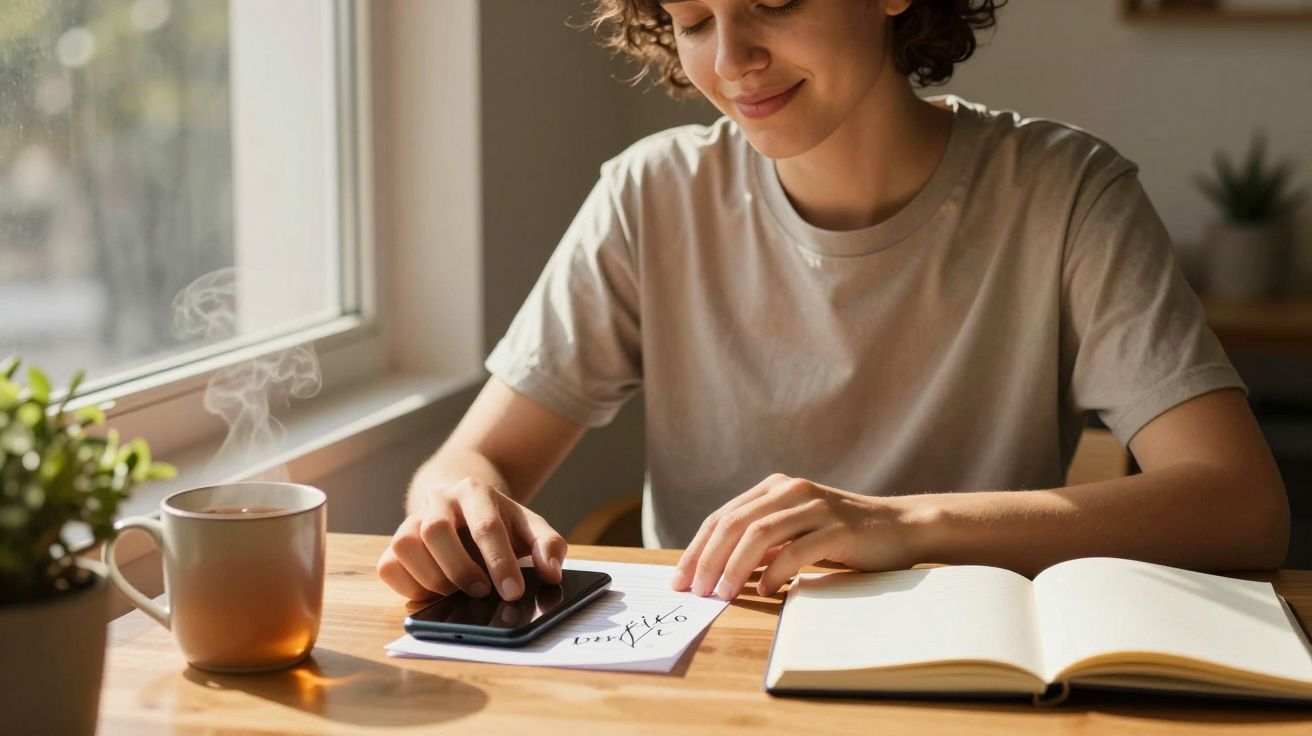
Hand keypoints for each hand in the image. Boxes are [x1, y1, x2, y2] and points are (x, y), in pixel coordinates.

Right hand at [376, 477, 566, 600]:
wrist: (462, 505)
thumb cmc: (498, 522)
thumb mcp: (529, 527)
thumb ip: (548, 546)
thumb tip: (552, 573)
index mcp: (474, 491)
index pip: (485, 526)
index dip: (500, 562)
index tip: (513, 592)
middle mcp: (438, 501)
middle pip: (437, 531)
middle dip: (461, 569)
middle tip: (483, 593)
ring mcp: (411, 520)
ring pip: (406, 546)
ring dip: (432, 578)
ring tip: (457, 592)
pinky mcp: (393, 544)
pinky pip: (388, 566)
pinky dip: (409, 585)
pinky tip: (434, 591)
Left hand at [670, 474, 917, 599]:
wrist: (900, 527)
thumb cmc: (842, 536)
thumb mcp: (796, 532)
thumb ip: (762, 544)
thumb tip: (716, 571)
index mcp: (775, 487)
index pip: (722, 517)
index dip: (696, 549)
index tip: (679, 580)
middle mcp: (791, 490)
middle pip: (734, 524)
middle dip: (707, 560)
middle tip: (695, 591)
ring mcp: (815, 507)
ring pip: (759, 535)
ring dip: (734, 568)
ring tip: (722, 594)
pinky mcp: (838, 528)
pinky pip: (796, 551)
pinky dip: (774, 574)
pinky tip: (763, 592)